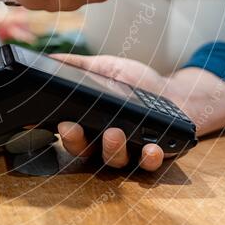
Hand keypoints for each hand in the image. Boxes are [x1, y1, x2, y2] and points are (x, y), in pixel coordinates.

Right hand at [51, 54, 224, 171]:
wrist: (175, 92)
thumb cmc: (137, 82)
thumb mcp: (105, 67)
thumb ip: (79, 65)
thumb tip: (49, 59)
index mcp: (90, 125)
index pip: (70, 133)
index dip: (62, 132)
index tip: (55, 122)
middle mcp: (105, 144)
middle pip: (85, 152)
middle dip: (76, 142)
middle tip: (73, 127)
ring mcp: (129, 153)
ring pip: (114, 161)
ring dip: (111, 149)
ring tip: (114, 132)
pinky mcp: (154, 156)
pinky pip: (149, 165)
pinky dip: (149, 159)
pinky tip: (150, 149)